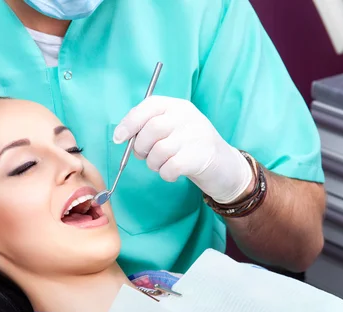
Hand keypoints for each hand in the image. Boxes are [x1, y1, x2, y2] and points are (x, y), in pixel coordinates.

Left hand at [113, 96, 252, 203]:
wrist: (224, 165)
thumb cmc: (189, 146)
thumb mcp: (172, 128)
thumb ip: (149, 127)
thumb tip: (122, 137)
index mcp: (177, 106)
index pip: (149, 106)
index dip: (130, 122)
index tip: (118, 138)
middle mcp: (187, 117)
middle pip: (151, 130)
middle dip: (140, 147)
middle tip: (143, 156)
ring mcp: (196, 136)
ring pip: (158, 151)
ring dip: (153, 164)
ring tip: (160, 165)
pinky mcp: (200, 157)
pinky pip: (170, 167)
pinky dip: (165, 174)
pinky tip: (172, 174)